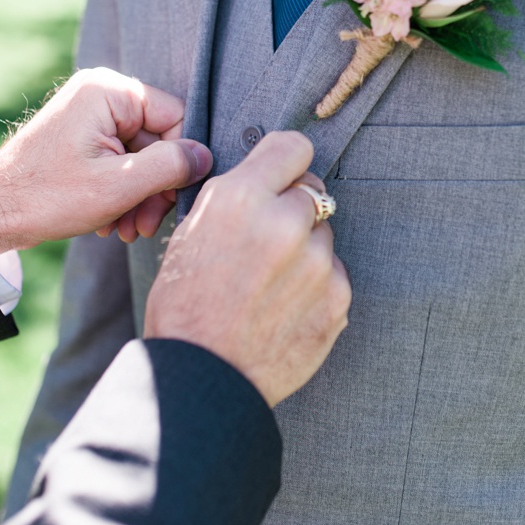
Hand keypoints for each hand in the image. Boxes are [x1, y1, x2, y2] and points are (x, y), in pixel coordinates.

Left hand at [0, 67, 212, 256]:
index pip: (175, 117)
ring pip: (140, 155)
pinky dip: (122, 192)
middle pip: (158, 139)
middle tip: (147, 226)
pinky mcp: (82, 136)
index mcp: (109, 91)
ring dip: (140, 196)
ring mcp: (90, 115)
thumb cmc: (47, 197)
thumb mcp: (118, 186)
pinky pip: (120, 160)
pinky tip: (113, 221)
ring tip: (128, 230)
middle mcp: (100, 93)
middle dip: (155, 187)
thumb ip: (170, 166)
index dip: (179, 161)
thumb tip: (206, 156)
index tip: (171, 200)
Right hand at [144, 131, 350, 406]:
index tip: (281, 178)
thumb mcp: (192, 233)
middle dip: (294, 211)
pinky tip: (285, 311)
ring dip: (306, 252)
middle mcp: (285, 222)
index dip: (285, 164)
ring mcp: (318, 262)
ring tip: (269, 287)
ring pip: (324, 235)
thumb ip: (237, 198)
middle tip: (268, 245)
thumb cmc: (185, 306)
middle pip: (312, 192)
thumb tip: (270, 178)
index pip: (293, 146)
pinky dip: (317, 288)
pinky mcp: (339, 298)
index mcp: (240, 198)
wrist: (201, 377)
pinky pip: (334, 275)